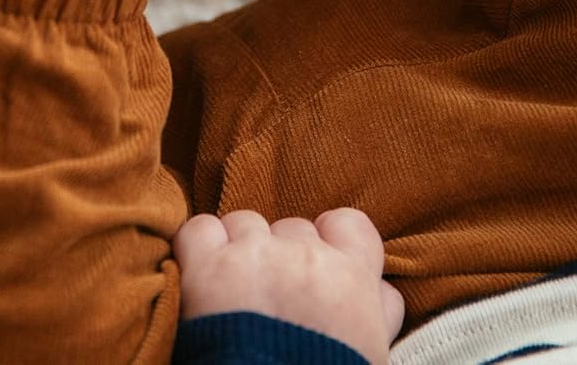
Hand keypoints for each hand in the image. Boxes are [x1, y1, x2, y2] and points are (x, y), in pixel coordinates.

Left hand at [175, 210, 404, 364]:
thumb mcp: (371, 352)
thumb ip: (376, 313)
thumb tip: (380, 293)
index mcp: (353, 279)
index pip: (350, 225)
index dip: (330, 238)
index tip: (320, 260)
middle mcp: (308, 257)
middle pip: (292, 228)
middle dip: (281, 254)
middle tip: (271, 296)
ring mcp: (258, 257)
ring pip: (245, 224)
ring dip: (238, 250)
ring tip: (232, 292)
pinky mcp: (209, 269)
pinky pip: (199, 231)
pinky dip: (197, 248)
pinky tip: (198, 273)